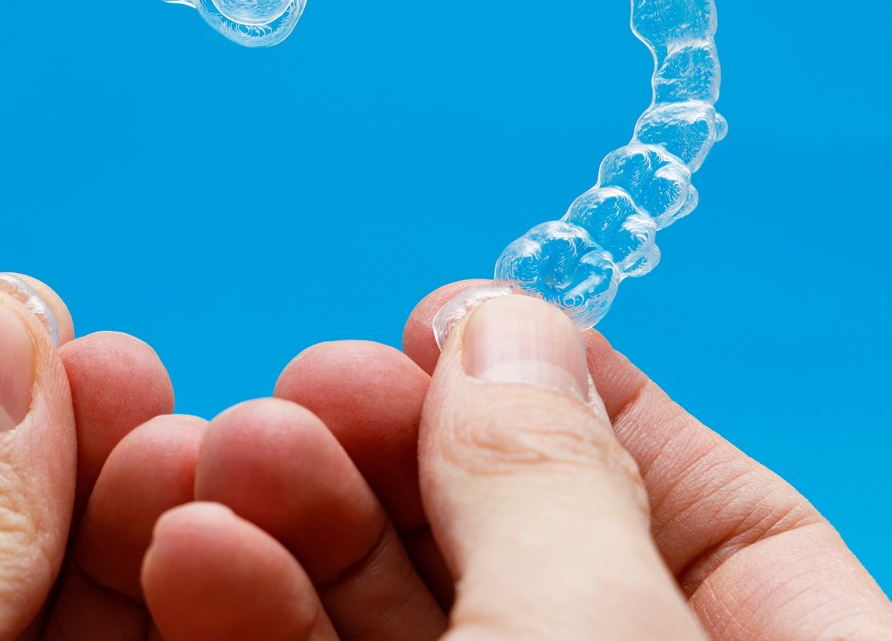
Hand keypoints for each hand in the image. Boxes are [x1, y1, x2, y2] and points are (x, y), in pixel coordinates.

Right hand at [140, 280, 891, 639]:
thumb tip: (501, 326)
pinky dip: (247, 616)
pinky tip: (190, 552)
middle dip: (395, 462)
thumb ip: (552, 490)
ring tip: (218, 456)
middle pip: (527, 559)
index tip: (451, 315)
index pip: (735, 529)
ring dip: (292, 530)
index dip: (594, 406)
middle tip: (298, 389)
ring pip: (399, 622)